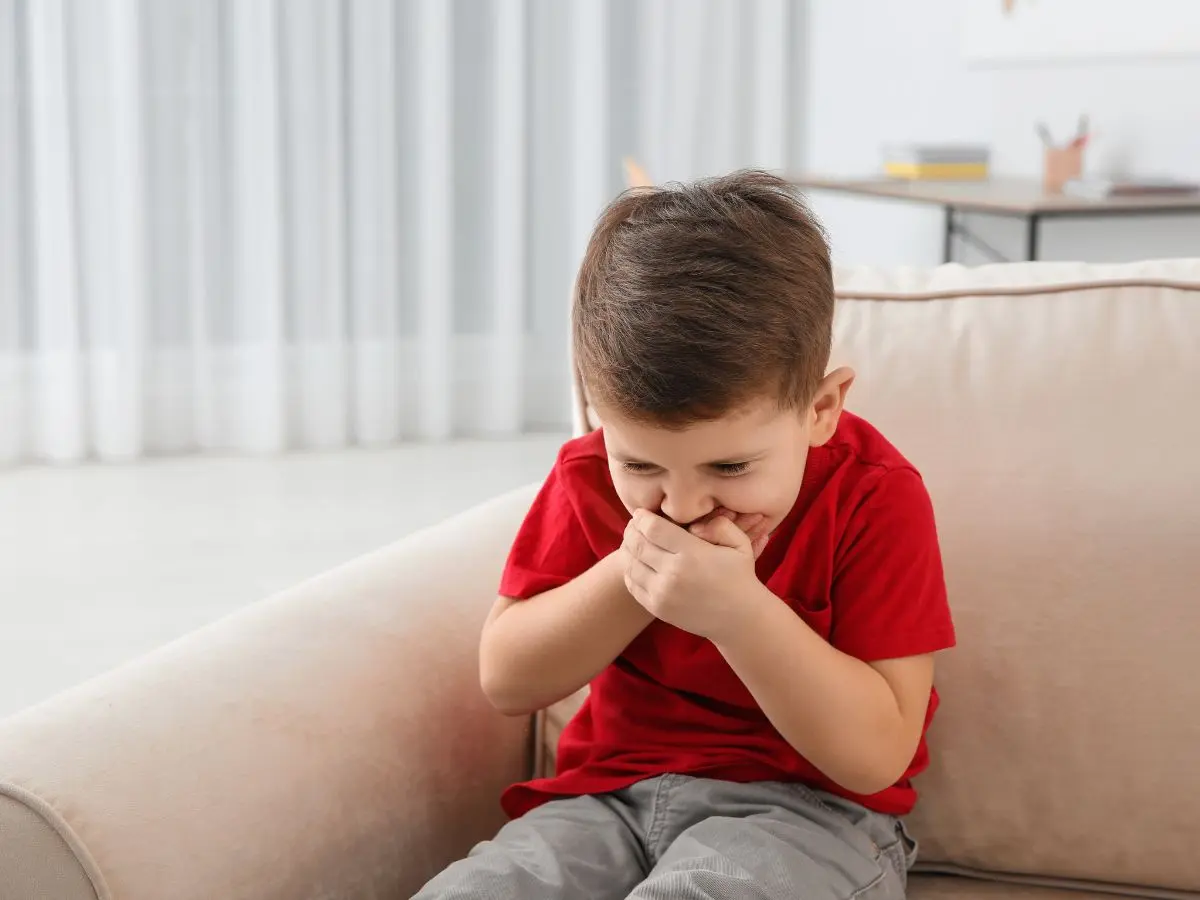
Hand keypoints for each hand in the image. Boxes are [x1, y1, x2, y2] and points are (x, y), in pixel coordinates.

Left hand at [621, 509, 766, 639]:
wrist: (739, 619)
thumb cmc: (739, 577)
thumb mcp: (740, 544)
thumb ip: (719, 525)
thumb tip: (693, 525)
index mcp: (692, 554)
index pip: (653, 528)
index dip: (642, 517)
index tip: (641, 513)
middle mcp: (673, 573)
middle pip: (637, 544)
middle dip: (631, 530)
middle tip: (634, 524)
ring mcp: (662, 593)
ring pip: (631, 563)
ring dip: (627, 549)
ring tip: (633, 540)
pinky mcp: (657, 608)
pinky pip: (632, 584)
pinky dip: (630, 570)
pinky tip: (636, 562)